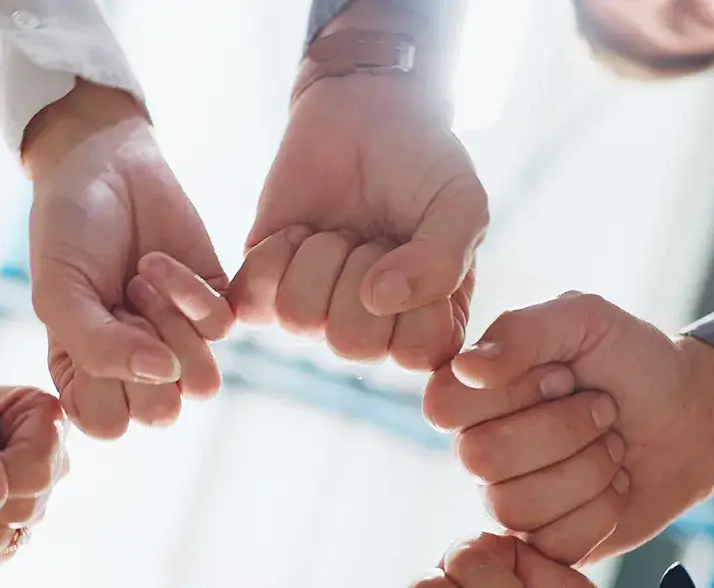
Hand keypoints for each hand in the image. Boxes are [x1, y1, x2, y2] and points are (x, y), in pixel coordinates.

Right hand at [22, 81, 234, 438]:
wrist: (103, 163)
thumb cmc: (67, 230)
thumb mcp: (60, 291)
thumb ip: (95, 347)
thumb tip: (164, 376)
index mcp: (87, 375)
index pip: (108, 425)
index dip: (106, 388)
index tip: (87, 333)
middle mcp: (134, 367)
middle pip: (161, 414)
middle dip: (142, 360)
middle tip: (119, 306)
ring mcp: (176, 339)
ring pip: (201, 383)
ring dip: (171, 332)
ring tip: (138, 285)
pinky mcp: (213, 305)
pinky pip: (220, 329)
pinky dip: (188, 292)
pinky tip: (158, 262)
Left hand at [231, 2, 484, 370]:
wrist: (363, 109)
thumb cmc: (423, 162)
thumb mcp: (460, 202)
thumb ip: (445, 258)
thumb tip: (379, 300)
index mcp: (428, 324)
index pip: (414, 353)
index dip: (414, 294)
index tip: (420, 245)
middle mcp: (371, 331)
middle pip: (350, 343)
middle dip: (360, 270)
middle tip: (374, 234)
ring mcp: (315, 312)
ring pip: (299, 318)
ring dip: (320, 256)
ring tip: (339, 230)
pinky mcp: (265, 288)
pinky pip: (252, 301)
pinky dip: (275, 254)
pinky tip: (300, 231)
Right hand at [429, 292, 713, 562]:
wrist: (693, 418)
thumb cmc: (634, 362)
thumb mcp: (587, 319)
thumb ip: (522, 331)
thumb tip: (467, 368)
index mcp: (475, 391)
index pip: (444, 406)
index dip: (512, 392)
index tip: (564, 374)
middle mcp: (479, 447)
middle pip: (483, 458)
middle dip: (565, 430)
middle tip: (604, 409)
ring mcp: (508, 499)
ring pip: (516, 506)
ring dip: (589, 470)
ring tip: (613, 446)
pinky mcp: (545, 542)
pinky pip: (552, 543)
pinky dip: (603, 510)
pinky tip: (617, 484)